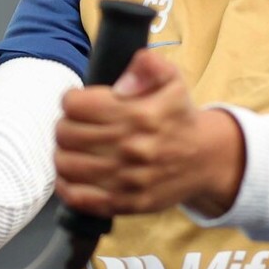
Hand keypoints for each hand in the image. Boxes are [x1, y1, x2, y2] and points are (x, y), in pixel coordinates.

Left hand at [53, 50, 245, 217]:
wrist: (205, 160)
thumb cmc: (179, 116)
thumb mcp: (171, 79)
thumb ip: (147, 65)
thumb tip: (120, 86)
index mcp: (139, 114)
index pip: (75, 105)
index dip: (72, 100)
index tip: (78, 102)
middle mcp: (132, 147)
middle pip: (66, 134)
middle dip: (65, 125)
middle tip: (74, 125)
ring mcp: (128, 179)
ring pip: (66, 164)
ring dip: (63, 153)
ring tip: (74, 148)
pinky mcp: (126, 203)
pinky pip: (78, 198)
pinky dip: (65, 186)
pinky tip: (71, 175)